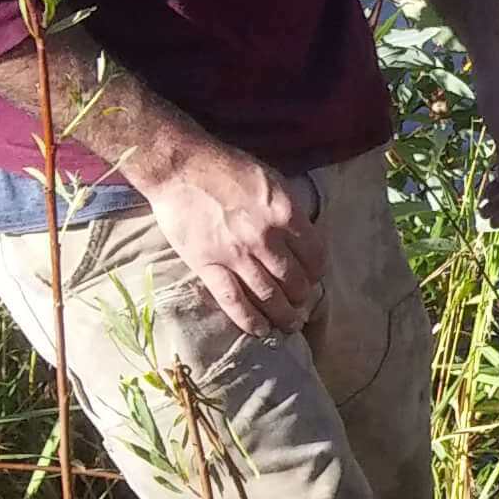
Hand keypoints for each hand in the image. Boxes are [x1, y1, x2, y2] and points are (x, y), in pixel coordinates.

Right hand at [131, 135, 326, 339]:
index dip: (318, 270)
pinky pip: (233, 301)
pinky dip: (249, 319)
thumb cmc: (227, 168)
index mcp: (286, 214)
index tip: (315, 277)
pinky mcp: (208, 266)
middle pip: (295, 279)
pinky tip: (260, 330)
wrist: (181, 168)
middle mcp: (266, 239)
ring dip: (284, 314)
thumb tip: (303, 235)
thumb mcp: (272, 180)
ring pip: (269, 295)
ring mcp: (237, 256)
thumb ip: (289, 210)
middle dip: (303, 296)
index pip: (315, 254)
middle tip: (303, 304)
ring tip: (290, 324)